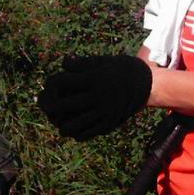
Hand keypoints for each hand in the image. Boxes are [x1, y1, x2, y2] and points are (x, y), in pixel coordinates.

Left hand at [38, 55, 152, 138]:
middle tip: (46, 104)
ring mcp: (103, 112)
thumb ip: (82, 63)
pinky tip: (74, 125)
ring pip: (71, 125)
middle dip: (49, 104)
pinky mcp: (109, 124)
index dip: (52, 82)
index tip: (52, 83)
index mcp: (95, 78)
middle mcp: (98, 96)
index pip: (62, 82)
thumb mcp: (103, 61)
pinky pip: (85, 133)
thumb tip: (64, 62)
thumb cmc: (121, 69)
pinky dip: (75, 131)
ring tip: (59, 118)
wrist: (147, 84)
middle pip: (62, 105)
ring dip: (61, 123)